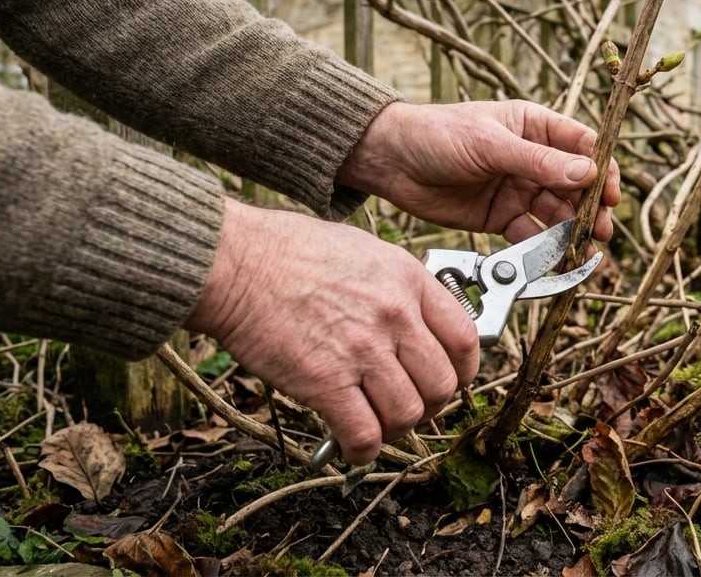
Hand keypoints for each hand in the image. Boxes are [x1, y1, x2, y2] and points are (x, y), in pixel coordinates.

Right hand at [184, 198, 478, 464]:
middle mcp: (393, 315)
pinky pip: (364, 434)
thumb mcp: (364, 251)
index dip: (464, 370)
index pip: (465, 338)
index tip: (451, 380)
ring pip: (408, 414)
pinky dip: (362, 449)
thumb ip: (398, 288)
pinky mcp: (325, 382)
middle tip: (408, 405)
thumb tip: (417, 323)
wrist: (235, 262)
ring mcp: (362, 350)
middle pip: (443, 384)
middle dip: (430, 404)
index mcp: (408, 280)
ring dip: (395, 428)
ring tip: (376, 422)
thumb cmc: (289, 251)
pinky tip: (351, 445)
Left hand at [336, 100, 620, 243]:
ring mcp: (517, 189)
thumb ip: (539, 162)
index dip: (601, 170)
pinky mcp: (500, 217)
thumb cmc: (437, 135)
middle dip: (591, 208)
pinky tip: (554, 260)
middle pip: (576, 185)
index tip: (609, 195)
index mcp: (534, 126)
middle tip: (600, 231)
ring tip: (583, 252)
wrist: (390, 162)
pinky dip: (544, 248)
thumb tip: (588, 173)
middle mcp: (532, 158)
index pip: (583, 146)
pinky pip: (530, 234)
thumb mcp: (490, 144)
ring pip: (557, 213)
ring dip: (573, 232)